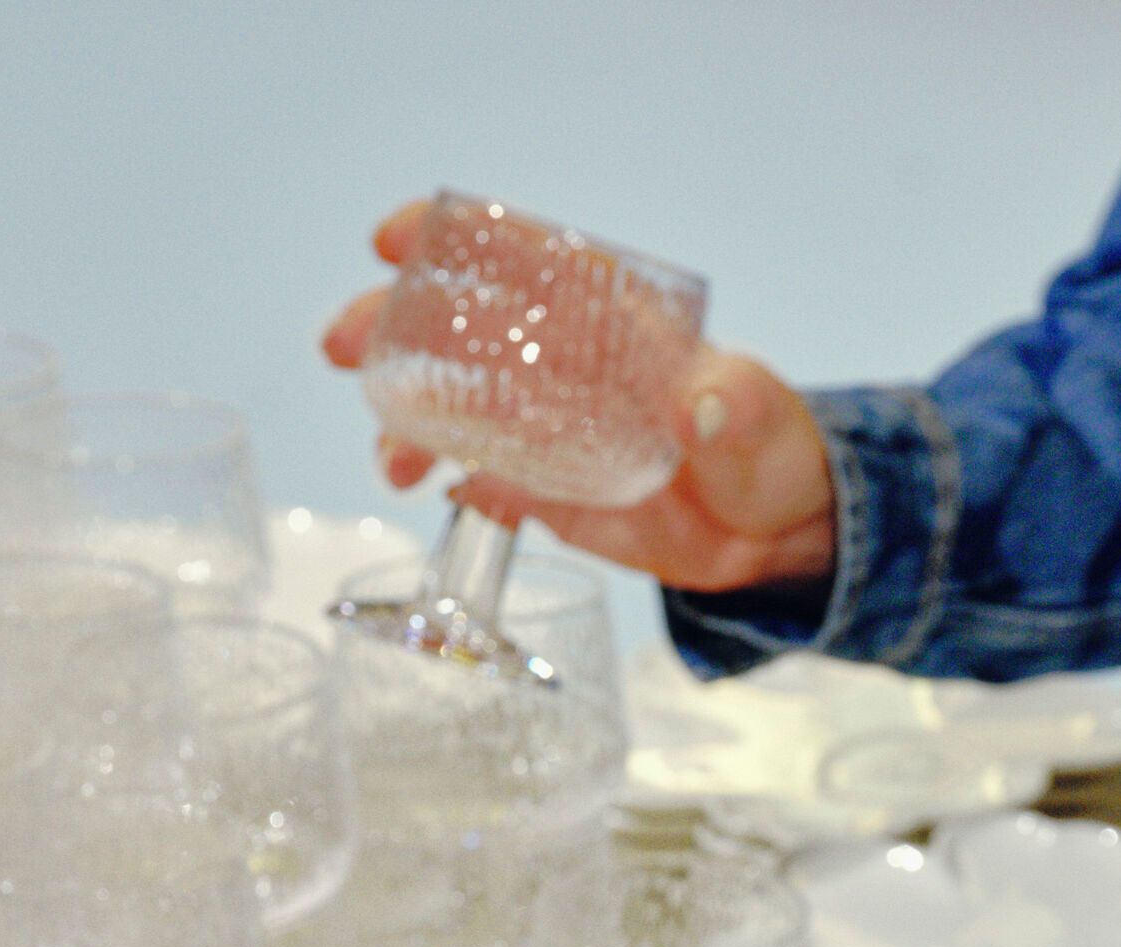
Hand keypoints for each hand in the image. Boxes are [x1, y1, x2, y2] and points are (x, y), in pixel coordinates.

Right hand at [320, 201, 835, 592]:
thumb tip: (704, 403)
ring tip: (389, 456)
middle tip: (344, 346)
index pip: (522, 258)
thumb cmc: (770, 449)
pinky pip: (484, 483)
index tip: (396, 238)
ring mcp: (548, 429)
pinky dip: (450, 485)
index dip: (454, 239)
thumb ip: (734, 403)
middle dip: (392, 328)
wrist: (776, 534)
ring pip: (456, 407)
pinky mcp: (548, 493)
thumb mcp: (760, 417)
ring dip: (406, 421)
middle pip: (461, 330)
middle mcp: (563, 365)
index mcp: (607, 319)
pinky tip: (429, 493)